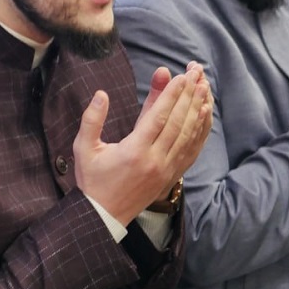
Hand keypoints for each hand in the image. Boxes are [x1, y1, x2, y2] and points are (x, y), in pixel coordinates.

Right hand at [73, 62, 212, 225]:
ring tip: (204, 86)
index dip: (171, 95)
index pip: (158, 118)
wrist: (104, 215)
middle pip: (178, 122)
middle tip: (196, 72)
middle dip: (188, 95)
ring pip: (188, 134)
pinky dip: (201, 130)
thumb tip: (101, 94)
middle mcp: (154, 160)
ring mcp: (166, 169)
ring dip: (197, 108)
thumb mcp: (84, 148)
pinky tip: (205, 113)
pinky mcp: (172, 175)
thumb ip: (92, 120)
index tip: (181, 76)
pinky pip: (192, 149)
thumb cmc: (92, 179)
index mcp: (133, 152)